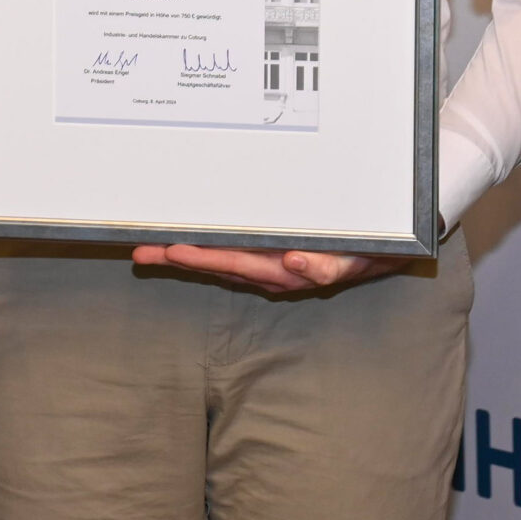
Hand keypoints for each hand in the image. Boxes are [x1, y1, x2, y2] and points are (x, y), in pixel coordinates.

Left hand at [128, 243, 408, 293]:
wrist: (378, 253)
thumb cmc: (362, 252)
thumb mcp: (351, 260)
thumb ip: (324, 266)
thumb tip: (293, 264)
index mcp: (282, 270)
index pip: (233, 262)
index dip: (202, 257)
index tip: (174, 249)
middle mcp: (268, 270)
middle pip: (215, 264)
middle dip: (178, 258)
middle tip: (142, 251)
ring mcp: (266, 266)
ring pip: (218, 261)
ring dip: (185, 255)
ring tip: (151, 248)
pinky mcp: (268, 257)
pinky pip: (230, 255)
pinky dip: (207, 251)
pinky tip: (183, 248)